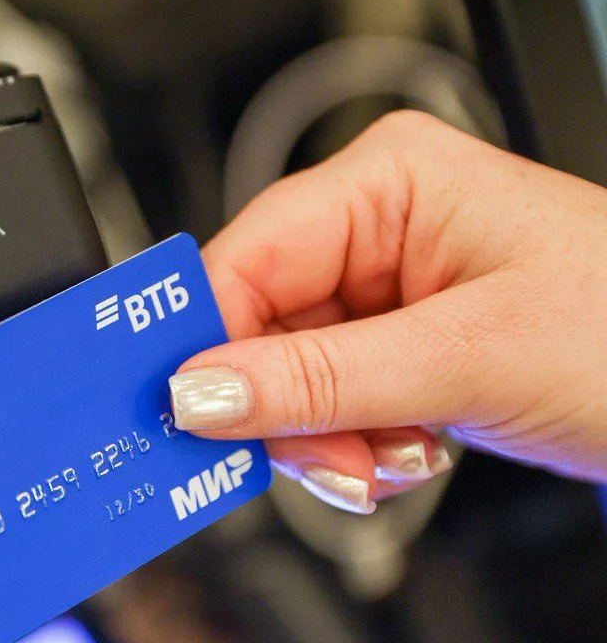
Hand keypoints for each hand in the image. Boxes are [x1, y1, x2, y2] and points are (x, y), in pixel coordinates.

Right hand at [168, 111, 606, 512]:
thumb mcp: (466, 358)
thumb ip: (318, 378)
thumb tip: (199, 391)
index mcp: (389, 182)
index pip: (247, 257)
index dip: (206, 339)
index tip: (176, 410)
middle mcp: (381, 226)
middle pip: (260, 325)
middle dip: (284, 406)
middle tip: (320, 460)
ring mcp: (392, 288)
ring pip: (290, 373)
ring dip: (326, 435)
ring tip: (390, 461)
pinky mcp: (406, 342)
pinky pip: (332, 398)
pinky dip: (356, 443)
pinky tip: (412, 450)